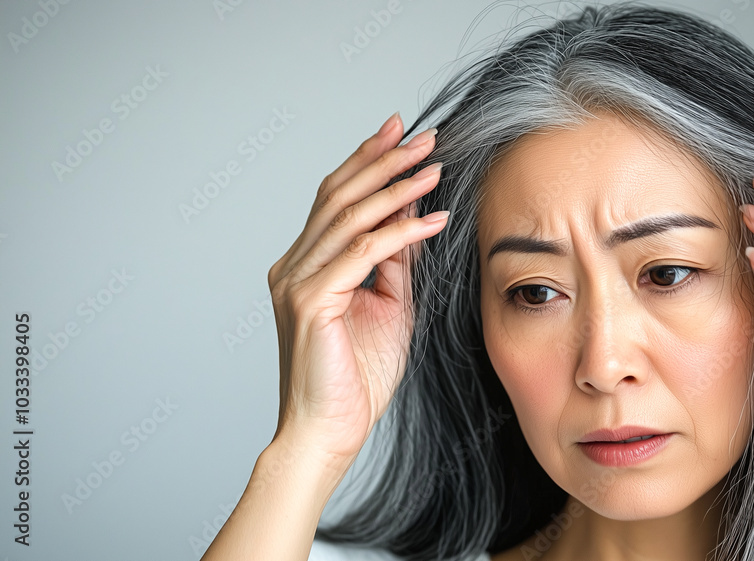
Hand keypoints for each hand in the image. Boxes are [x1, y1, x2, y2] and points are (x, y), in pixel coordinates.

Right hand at [266, 113, 447, 459]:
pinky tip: (433, 219)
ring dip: (397, 187)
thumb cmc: (356, 378)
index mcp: (306, 264)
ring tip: (434, 164)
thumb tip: (414, 217)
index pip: (336, 199)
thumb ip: (395, 263)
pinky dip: (402, 232)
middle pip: (338, 194)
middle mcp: (294, 265)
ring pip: (350, 217)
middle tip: (423, 134)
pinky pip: (363, 253)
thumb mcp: (389, 307)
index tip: (400, 131)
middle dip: (384, 159)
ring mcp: (296, 280)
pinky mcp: (311, 300)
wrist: (327, 431)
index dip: (368, 161)